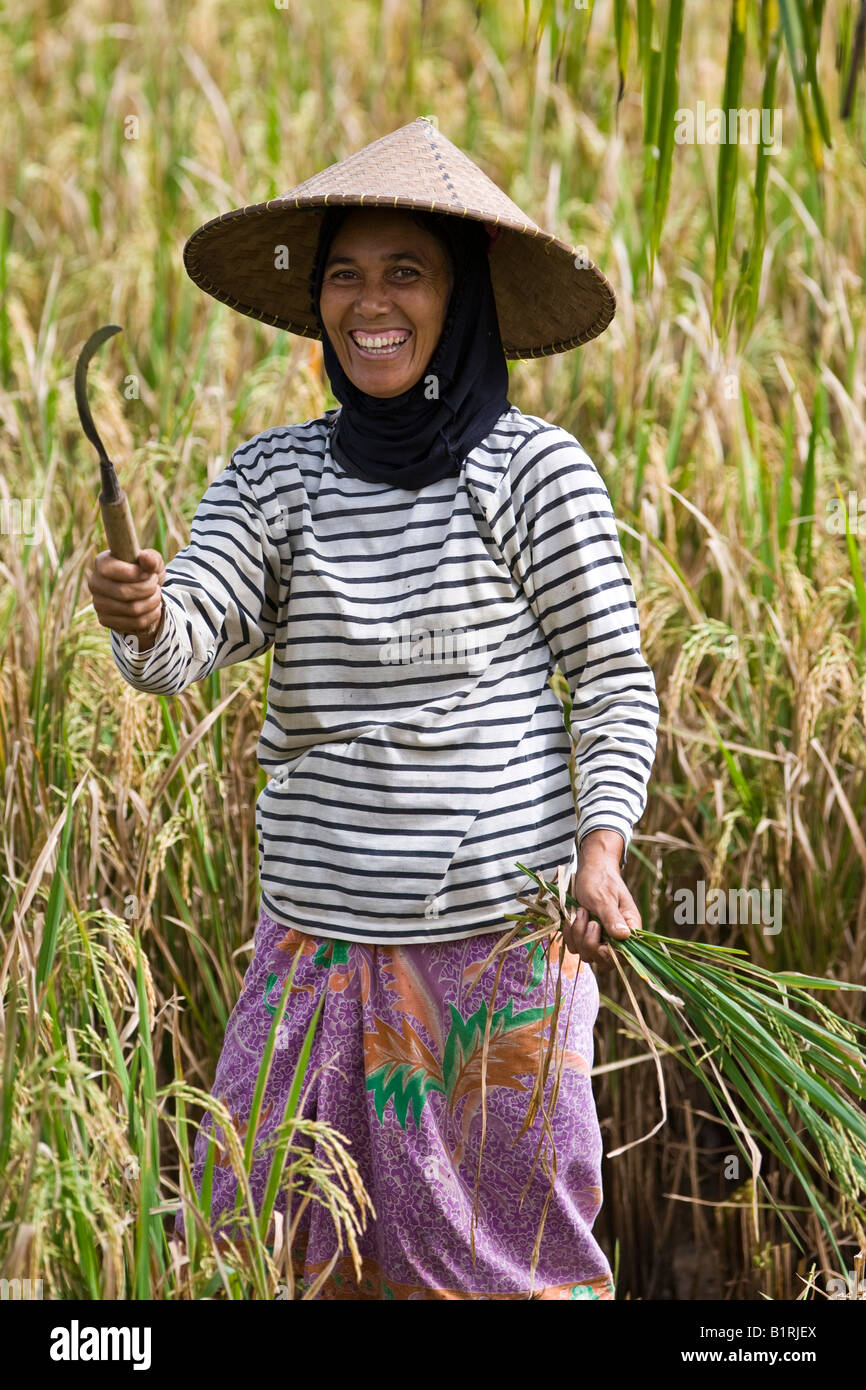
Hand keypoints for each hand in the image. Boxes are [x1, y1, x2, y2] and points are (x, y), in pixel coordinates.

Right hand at [86, 548, 165, 649]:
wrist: (143, 594)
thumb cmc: (145, 573)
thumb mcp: (152, 562)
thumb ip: (151, 558)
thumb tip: (146, 558)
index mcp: (102, 563)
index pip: (115, 571)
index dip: (138, 574)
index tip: (150, 574)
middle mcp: (95, 583)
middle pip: (124, 592)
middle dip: (148, 589)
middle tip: (155, 586)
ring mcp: (98, 603)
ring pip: (132, 609)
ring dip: (152, 602)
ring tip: (156, 595)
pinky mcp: (105, 620)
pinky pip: (134, 622)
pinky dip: (151, 616)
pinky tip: (154, 608)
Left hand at [561, 830, 639, 969]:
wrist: (590, 870)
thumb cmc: (601, 880)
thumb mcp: (605, 898)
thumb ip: (612, 918)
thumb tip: (624, 937)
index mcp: (629, 929)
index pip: (623, 956)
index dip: (608, 952)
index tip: (597, 929)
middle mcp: (616, 938)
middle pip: (602, 960)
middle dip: (588, 940)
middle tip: (587, 915)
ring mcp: (600, 939)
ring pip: (586, 954)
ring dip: (577, 934)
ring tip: (581, 910)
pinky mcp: (584, 936)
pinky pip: (574, 947)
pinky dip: (569, 932)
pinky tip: (572, 916)